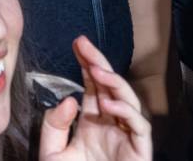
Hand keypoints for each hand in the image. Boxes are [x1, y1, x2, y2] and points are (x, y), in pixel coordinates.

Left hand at [37, 37, 151, 160]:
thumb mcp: (52, 152)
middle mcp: (112, 125)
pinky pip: (140, 128)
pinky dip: (127, 112)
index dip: (87, 64)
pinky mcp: (139, 152)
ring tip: (97, 71)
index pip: (92, 86)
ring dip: (115, 84)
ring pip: (129, 102)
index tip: (77, 44)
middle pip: (110, 88)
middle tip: (85, 45)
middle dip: (99, 64)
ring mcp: (127, 137)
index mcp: (93, 122)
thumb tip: (70, 99)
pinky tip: (109, 103)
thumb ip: (55, 125)